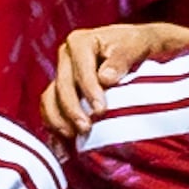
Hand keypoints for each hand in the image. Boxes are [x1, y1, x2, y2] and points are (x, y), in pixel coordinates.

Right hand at [47, 19, 188, 135]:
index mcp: (81, 42)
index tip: (101, 110)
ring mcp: (62, 75)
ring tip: (75, 138)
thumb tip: (105, 78)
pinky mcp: (61, 91)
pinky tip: (64, 146)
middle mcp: (65, 57)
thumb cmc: (138, 45)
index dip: (89, 91)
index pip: (81, 70)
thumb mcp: (136, 45)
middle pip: (62, 86)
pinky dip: (55, 127)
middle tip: (86, 129)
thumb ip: (122, 58)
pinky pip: (50, 110)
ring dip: (60, 121)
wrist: (136, 49)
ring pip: (51, 100)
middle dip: (73, 110)